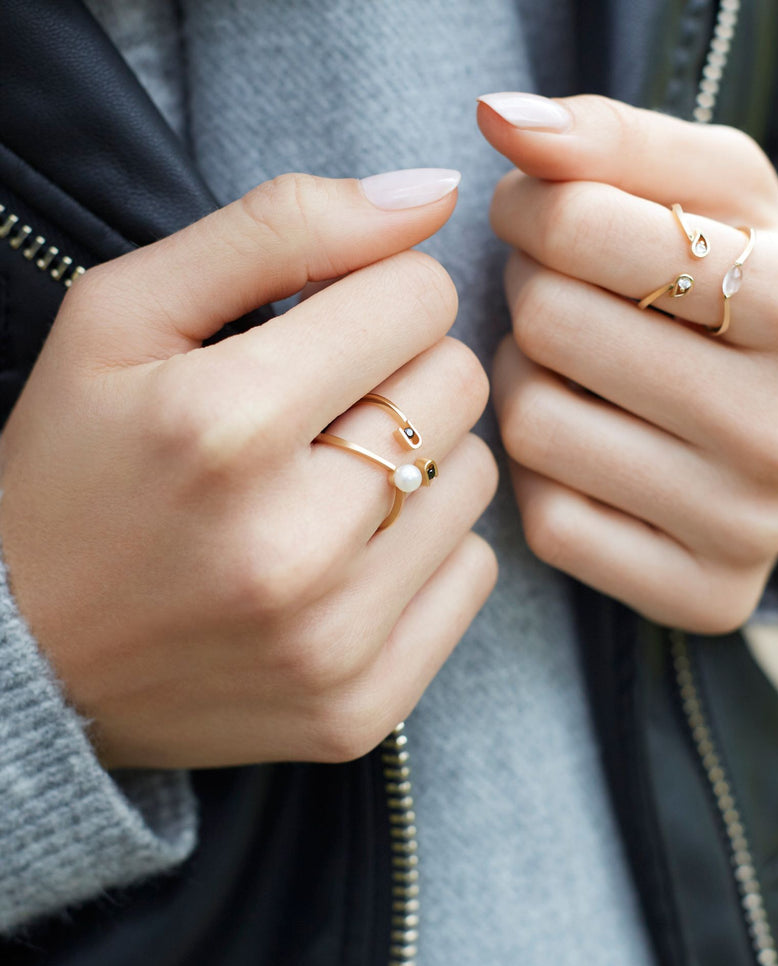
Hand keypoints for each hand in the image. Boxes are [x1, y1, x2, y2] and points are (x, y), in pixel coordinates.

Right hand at [0, 170, 497, 768]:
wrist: (24, 661)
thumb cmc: (72, 469)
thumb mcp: (124, 315)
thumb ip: (280, 227)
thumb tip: (431, 191)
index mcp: (224, 423)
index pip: (418, 298)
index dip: (380, 293)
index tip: (336, 324)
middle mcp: (287, 543)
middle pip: (461, 384)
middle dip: (405, 372)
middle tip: (329, 404)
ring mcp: (330, 641)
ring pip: (478, 479)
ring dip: (422, 459)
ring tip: (334, 480)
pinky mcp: (360, 706)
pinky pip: (474, 575)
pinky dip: (428, 547)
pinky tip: (352, 554)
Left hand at [478, 93, 777, 632]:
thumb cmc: (745, 288)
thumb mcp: (712, 191)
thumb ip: (610, 139)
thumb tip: (503, 120)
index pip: (587, 229)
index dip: (535, 210)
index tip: (543, 219)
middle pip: (551, 328)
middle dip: (530, 294)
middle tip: (558, 296)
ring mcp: (748, 528)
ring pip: (534, 428)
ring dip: (524, 382)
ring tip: (568, 370)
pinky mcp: (703, 595)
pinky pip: (547, 522)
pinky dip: (540, 475)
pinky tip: (582, 447)